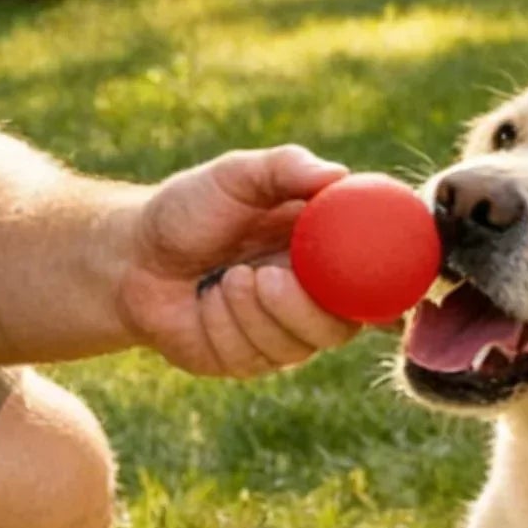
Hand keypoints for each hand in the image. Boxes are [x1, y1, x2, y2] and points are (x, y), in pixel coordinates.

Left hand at [116, 146, 362, 377]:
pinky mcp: (253, 359)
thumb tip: (336, 174)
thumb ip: (284, 168)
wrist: (131, 260)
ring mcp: (286, 330)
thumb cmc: (187, 210)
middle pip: (351, 321)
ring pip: (304, 343)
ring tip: (224, 280)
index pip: (382, 270)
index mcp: (325, 246)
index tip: (381, 271)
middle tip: (267, 276)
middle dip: (308, 305)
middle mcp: (316, 292)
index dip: (396, 279)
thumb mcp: (235, 175)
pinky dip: (228, 328)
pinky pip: (259, 357)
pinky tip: (206, 305)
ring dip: (257, 312)